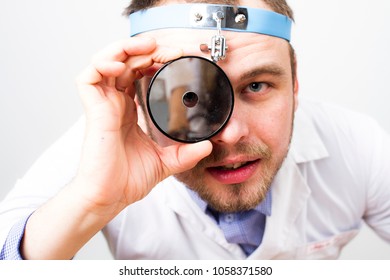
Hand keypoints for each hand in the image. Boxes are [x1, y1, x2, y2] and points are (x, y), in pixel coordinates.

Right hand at [74, 37, 211, 216]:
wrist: (110, 197)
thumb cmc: (127, 180)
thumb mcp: (165, 162)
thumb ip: (186, 153)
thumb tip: (208, 145)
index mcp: (129, 110)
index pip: (140, 73)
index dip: (157, 61)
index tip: (180, 58)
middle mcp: (115, 103)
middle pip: (127, 62)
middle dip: (149, 50)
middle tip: (173, 50)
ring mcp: (103, 105)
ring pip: (107, 61)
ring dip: (127, 48)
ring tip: (151, 47)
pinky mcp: (93, 110)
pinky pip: (89, 77)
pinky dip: (104, 64)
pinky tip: (122, 66)